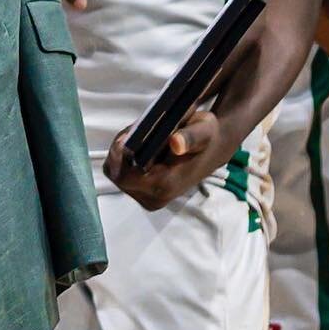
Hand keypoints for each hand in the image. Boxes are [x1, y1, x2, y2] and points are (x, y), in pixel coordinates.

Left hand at [104, 108, 219, 210]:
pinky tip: (140, 148)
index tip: (128, 134)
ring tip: (141, 138)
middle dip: (119, 152)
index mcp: (165, 186)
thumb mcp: (202, 130)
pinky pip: (122, 176)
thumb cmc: (205, 137)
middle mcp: (155, 198)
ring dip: (122, 154)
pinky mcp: (146, 195)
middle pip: (116, 175)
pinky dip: (125, 160)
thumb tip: (176, 143)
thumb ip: (189, 137)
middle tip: (135, 132)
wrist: (212, 149)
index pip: (123, 176)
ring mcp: (149, 199)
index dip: (118, 155)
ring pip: (116, 174)